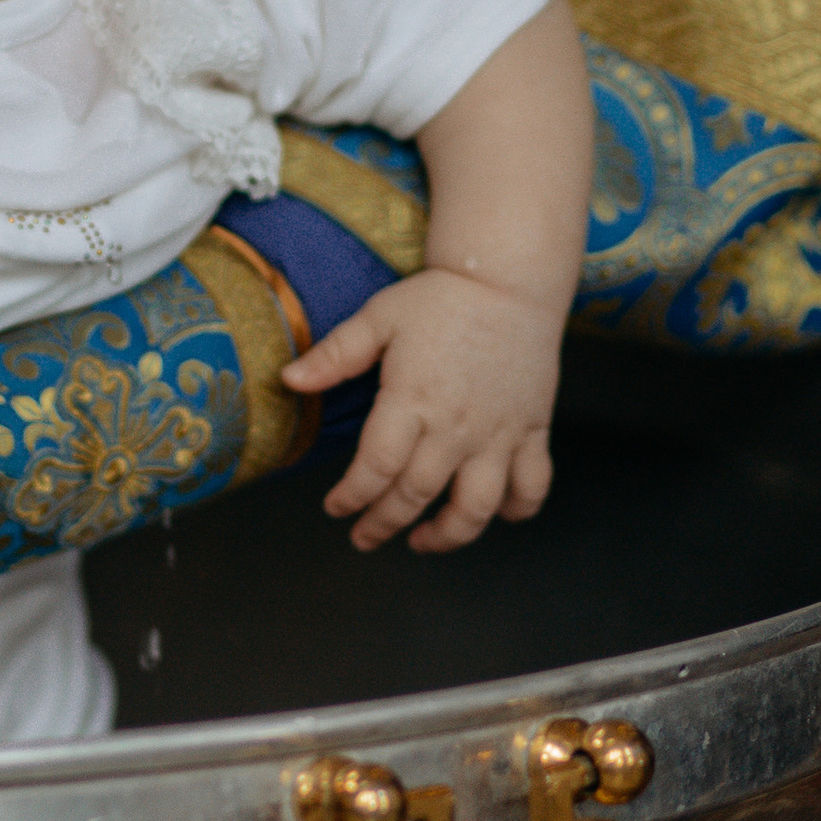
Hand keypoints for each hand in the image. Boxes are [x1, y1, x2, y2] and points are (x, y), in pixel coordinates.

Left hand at [285, 269, 561, 552]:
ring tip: (422, 541)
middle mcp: (455, 426)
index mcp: (412, 399)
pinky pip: (530, 486)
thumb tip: (288, 380)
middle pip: (415, 495)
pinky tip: (493, 513)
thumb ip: (334, 355)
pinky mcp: (531, 431)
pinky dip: (515, 510)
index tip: (335, 507)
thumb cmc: (440, 297)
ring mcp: (498, 433)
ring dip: (447, 535)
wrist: (509, 280)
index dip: (350, 497)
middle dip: (383, 524)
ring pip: (475, 507)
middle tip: (363, 537)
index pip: (375, 469)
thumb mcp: (379, 317)